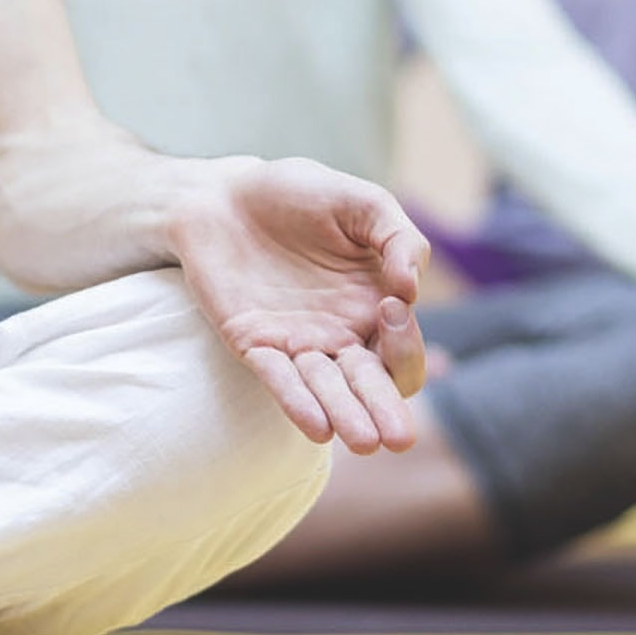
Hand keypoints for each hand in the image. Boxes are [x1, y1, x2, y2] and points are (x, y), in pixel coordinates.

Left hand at [169, 158, 431, 454]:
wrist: (225, 193)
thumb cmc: (299, 194)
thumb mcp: (362, 202)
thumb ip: (399, 238)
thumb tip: (410, 289)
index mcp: (375, 308)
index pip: (401, 352)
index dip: (405, 342)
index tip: (391, 305)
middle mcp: (340, 336)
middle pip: (371, 387)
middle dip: (385, 411)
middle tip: (398, 439)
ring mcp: (297, 344)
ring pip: (327, 392)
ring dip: (346, 417)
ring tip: (363, 441)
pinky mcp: (253, 344)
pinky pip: (278, 380)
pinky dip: (297, 402)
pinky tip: (317, 426)